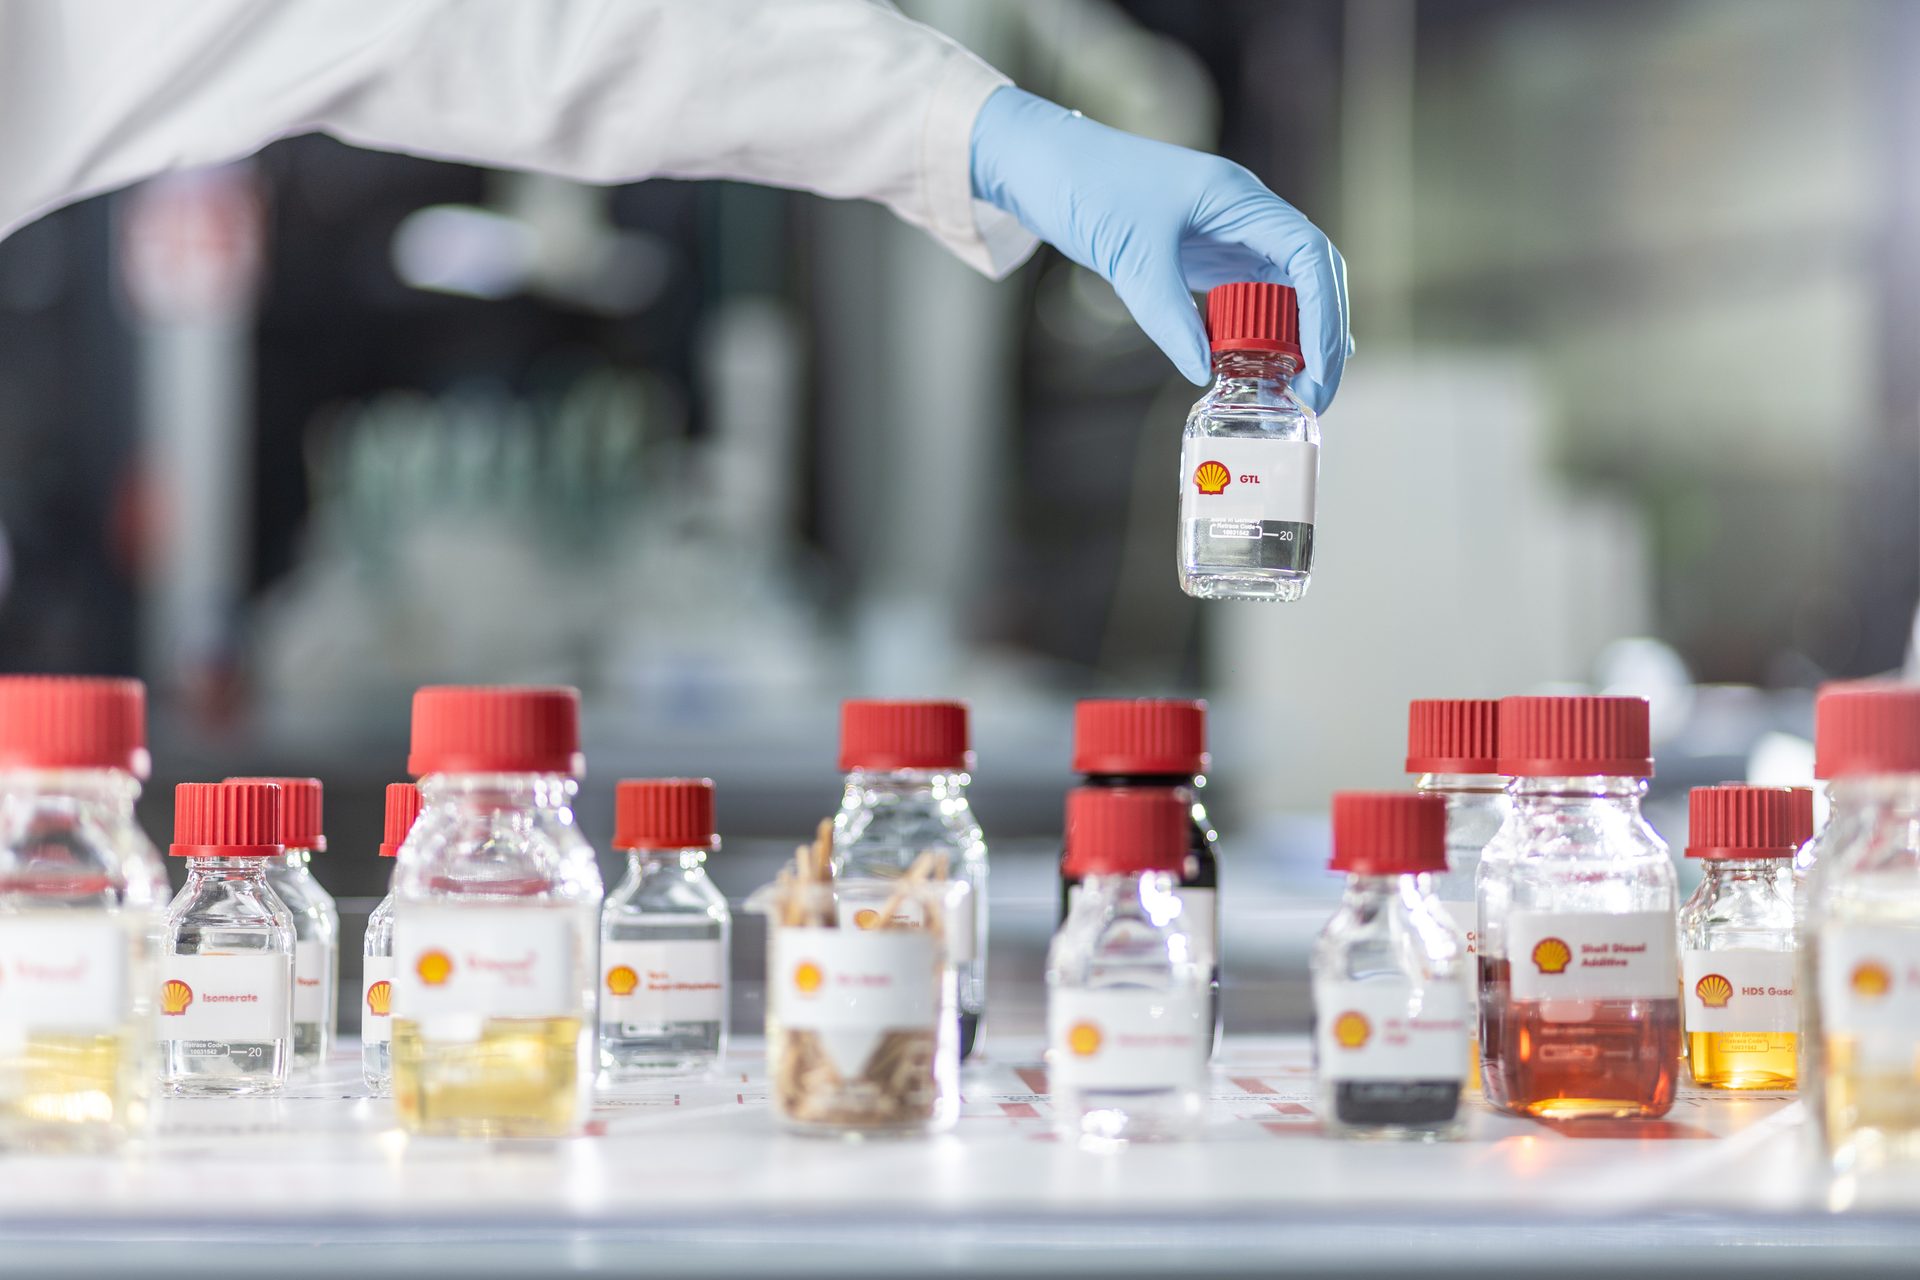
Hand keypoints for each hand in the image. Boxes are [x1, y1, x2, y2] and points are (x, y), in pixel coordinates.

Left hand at [971, 87, 1350, 411]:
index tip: (1319, 369)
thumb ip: (1171, 317)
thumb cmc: (1087, 187)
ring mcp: (1229, 229)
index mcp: (1239, 198)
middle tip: (1313, 394)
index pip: (1311, 256)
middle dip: (1322, 335)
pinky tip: (1269, 361)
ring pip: (1288, 284)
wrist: (1044, 165)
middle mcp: (1246, 211)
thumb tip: (1205, 372)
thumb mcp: (1132, 259)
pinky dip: (1264, 327)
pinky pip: (1252, 290)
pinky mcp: (1207, 248)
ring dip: (1298, 334)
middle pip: (1313, 273)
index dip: (1325, 316)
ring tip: (1299, 387)